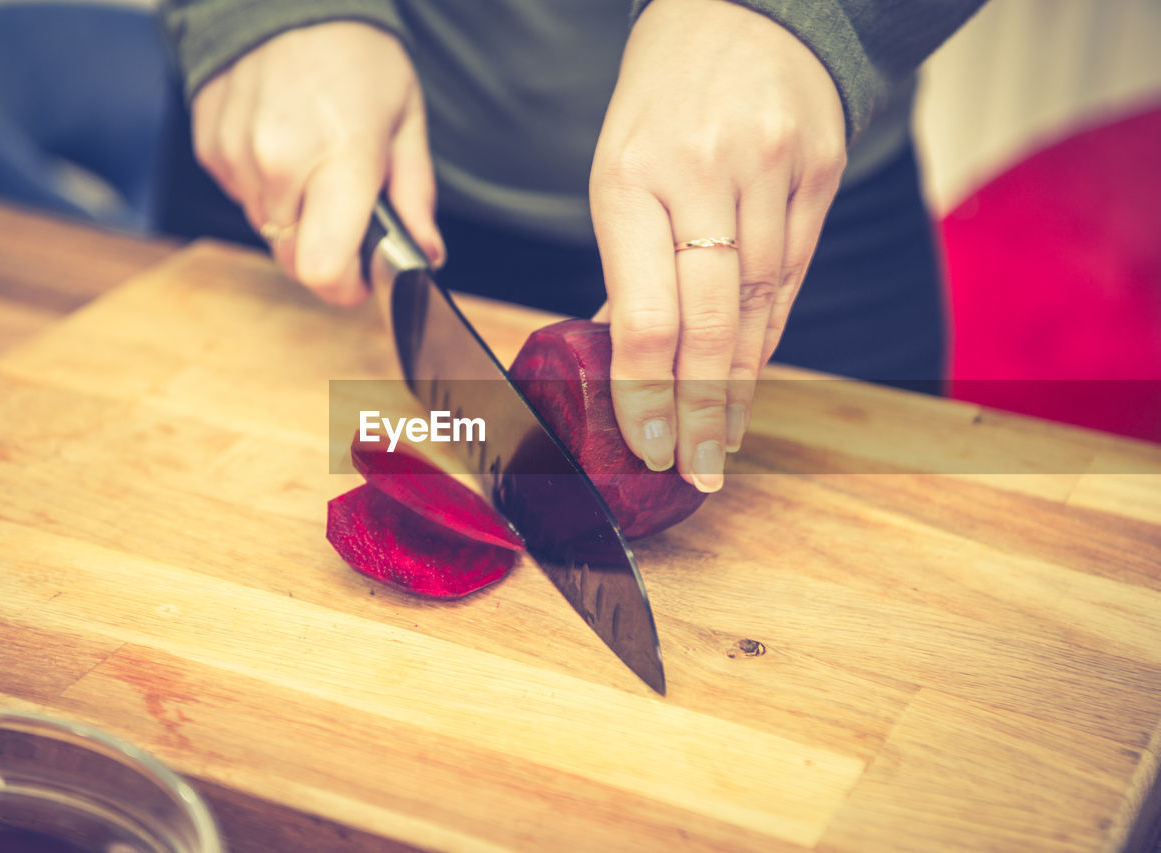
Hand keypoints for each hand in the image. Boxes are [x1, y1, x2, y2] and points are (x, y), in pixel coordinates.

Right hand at [191, 22, 443, 304]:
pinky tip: (283, 146)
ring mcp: (238, 157)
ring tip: (315, 165)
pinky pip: (242, 197)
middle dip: (324, 252)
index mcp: (342, 159)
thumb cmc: (356, 57)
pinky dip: (265, 188)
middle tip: (345, 214)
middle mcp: (281, 163)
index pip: (325, 269)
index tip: (362, 278)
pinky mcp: (211, 150)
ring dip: (294, 218)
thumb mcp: (406, 122)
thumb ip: (415, 197)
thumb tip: (427, 254)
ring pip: (267, 231)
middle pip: (294, 261)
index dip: (346, 287)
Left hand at [589, 0, 845, 491]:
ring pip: (760, 306)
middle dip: (701, 411)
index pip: (648, 315)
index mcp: (630, 177)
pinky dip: (770, 331)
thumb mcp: (616, 169)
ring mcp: (773, 172)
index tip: (648, 447)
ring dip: (739, 382)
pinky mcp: (820, 173)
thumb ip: (627, 263)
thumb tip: (629, 357)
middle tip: (698, 472)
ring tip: (722, 437)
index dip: (649, 395)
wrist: (745, 9)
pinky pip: (794, 273)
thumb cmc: (663, 99)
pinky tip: (753, 374)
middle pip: (710, 325)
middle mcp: (704, 177)